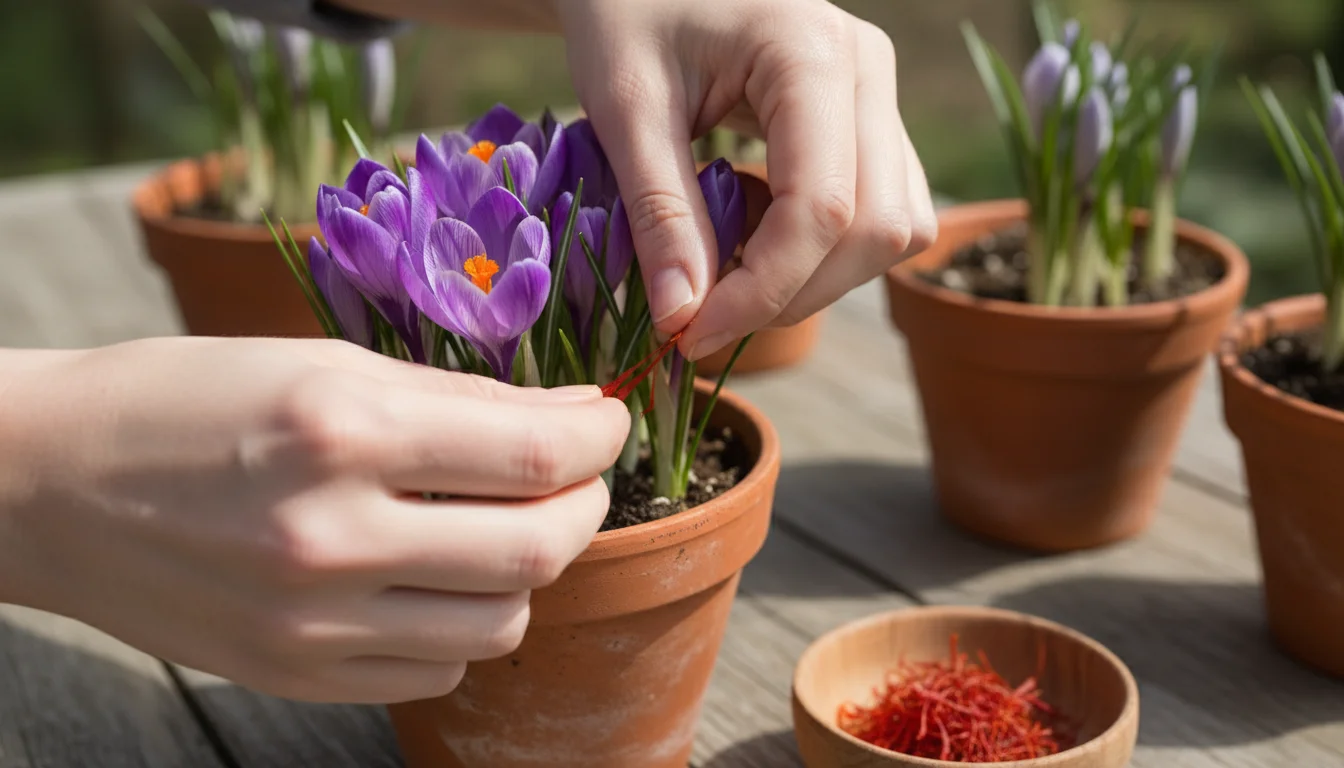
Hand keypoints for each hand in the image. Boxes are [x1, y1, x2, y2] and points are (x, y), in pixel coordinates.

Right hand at [0, 338, 627, 702]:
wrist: (49, 484)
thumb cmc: (186, 399)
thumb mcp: (322, 362)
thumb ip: (460, 398)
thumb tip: (573, 415)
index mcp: (340, 432)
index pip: (532, 454)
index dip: (597, 438)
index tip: (603, 423)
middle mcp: (331, 537)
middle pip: (536, 551)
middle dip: (585, 506)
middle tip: (576, 476)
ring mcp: (312, 623)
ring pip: (499, 624)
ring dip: (528, 571)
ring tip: (501, 525)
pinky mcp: (296, 675)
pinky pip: (437, 672)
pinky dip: (464, 625)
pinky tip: (436, 580)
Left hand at [556, 0, 937, 359]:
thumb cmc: (626, 15)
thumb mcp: (626, 110)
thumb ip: (662, 214)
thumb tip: (685, 317)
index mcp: (812, 52)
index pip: (822, 207)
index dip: (764, 290)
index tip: (693, 333)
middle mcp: (869, 69)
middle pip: (877, 228)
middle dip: (793, 295)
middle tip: (705, 321)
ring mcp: (881, 94)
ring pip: (896, 229)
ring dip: (817, 279)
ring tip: (728, 271)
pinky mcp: (873, 121)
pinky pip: (884, 212)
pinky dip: (826, 252)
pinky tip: (756, 238)